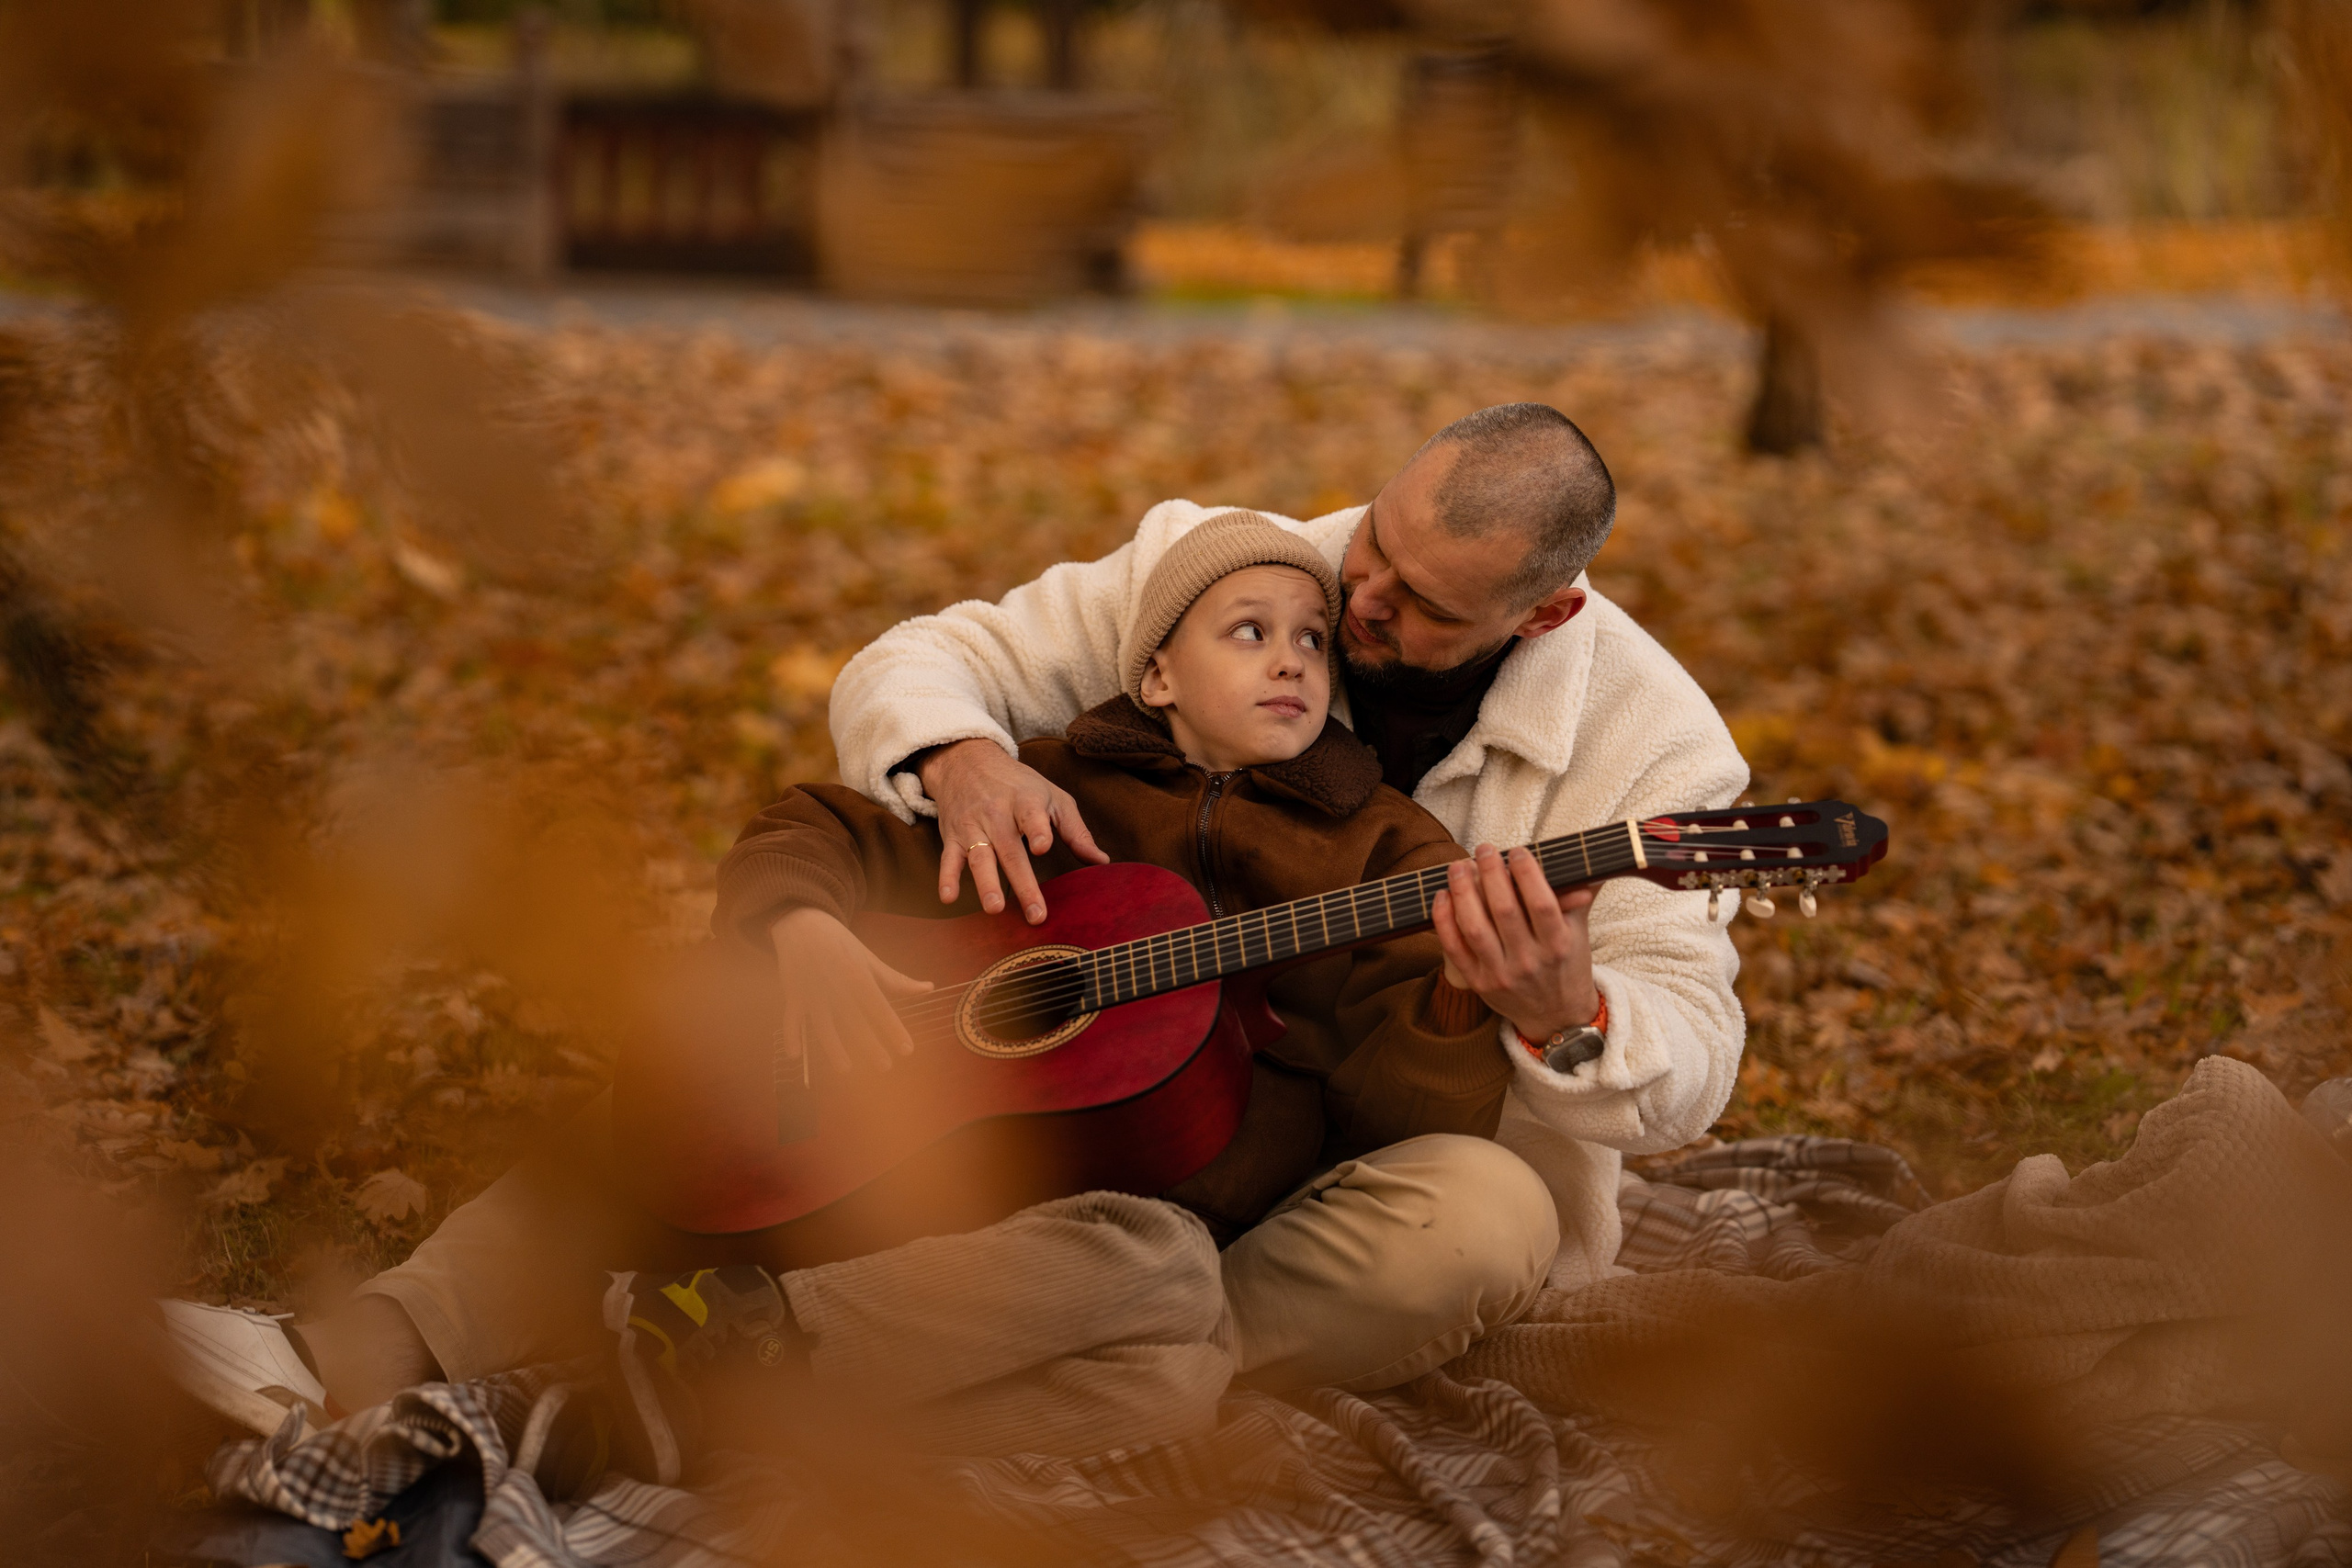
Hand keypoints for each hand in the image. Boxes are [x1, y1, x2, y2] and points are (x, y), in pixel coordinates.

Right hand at [768, 908, 932, 1075]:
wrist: (802, 922)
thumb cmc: (840, 943)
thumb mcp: (870, 958)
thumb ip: (897, 980)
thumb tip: (929, 988)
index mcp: (858, 976)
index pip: (879, 1007)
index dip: (893, 1029)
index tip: (907, 1049)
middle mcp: (836, 987)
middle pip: (854, 1021)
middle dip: (870, 1045)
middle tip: (885, 1067)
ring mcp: (813, 992)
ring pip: (824, 1025)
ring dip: (833, 1048)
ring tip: (846, 1069)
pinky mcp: (793, 994)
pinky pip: (792, 1018)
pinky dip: (791, 1036)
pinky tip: (794, 1056)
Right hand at [917, 738, 1108, 923]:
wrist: (967, 762)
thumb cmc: (1019, 785)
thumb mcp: (1052, 797)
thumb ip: (1076, 831)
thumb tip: (1101, 862)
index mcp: (1025, 802)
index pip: (1031, 816)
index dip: (1037, 830)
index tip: (1042, 847)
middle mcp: (997, 814)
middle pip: (1010, 850)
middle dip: (1022, 883)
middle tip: (1035, 914)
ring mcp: (973, 827)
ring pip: (980, 857)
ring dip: (986, 884)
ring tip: (995, 909)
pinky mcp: (954, 837)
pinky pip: (949, 859)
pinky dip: (946, 878)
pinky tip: (948, 898)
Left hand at [1431, 844, 1599, 1043]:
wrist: (1555, 1016)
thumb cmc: (1566, 964)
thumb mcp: (1579, 932)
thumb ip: (1580, 896)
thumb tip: (1590, 862)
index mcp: (1558, 945)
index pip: (1540, 903)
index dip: (1526, 873)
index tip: (1517, 851)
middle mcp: (1529, 961)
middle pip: (1504, 909)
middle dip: (1491, 873)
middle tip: (1484, 849)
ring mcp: (1501, 974)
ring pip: (1475, 927)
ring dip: (1463, 892)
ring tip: (1458, 866)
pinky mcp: (1478, 983)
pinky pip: (1454, 948)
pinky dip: (1444, 920)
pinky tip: (1443, 896)